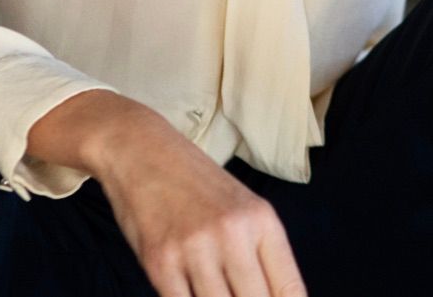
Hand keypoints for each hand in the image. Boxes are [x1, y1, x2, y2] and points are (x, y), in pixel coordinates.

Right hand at [96, 111, 307, 296]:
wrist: (142, 150)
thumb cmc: (195, 185)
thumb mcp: (242, 207)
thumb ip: (261, 254)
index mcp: (262, 220)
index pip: (290, 291)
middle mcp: (233, 233)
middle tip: (233, 296)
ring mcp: (196, 248)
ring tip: (211, 290)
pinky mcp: (160, 261)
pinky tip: (187, 291)